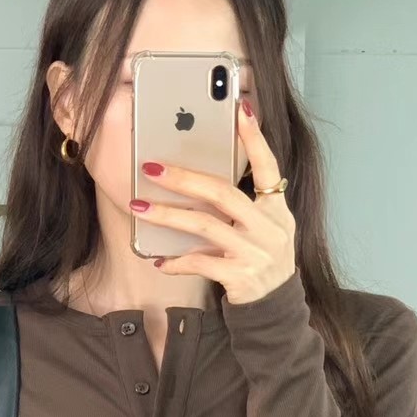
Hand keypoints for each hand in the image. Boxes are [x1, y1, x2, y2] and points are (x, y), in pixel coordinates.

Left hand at [130, 101, 296, 304]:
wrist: (274, 307)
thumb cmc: (260, 259)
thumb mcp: (264, 228)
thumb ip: (244, 205)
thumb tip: (198, 180)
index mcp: (277, 209)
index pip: (269, 166)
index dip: (255, 139)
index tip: (241, 109)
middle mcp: (269, 227)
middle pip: (223, 193)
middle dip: (184, 179)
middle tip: (152, 169)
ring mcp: (255, 252)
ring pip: (205, 226)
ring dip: (168, 216)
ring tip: (139, 208)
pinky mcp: (240, 276)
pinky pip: (201, 263)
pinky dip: (177, 261)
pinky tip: (160, 260)